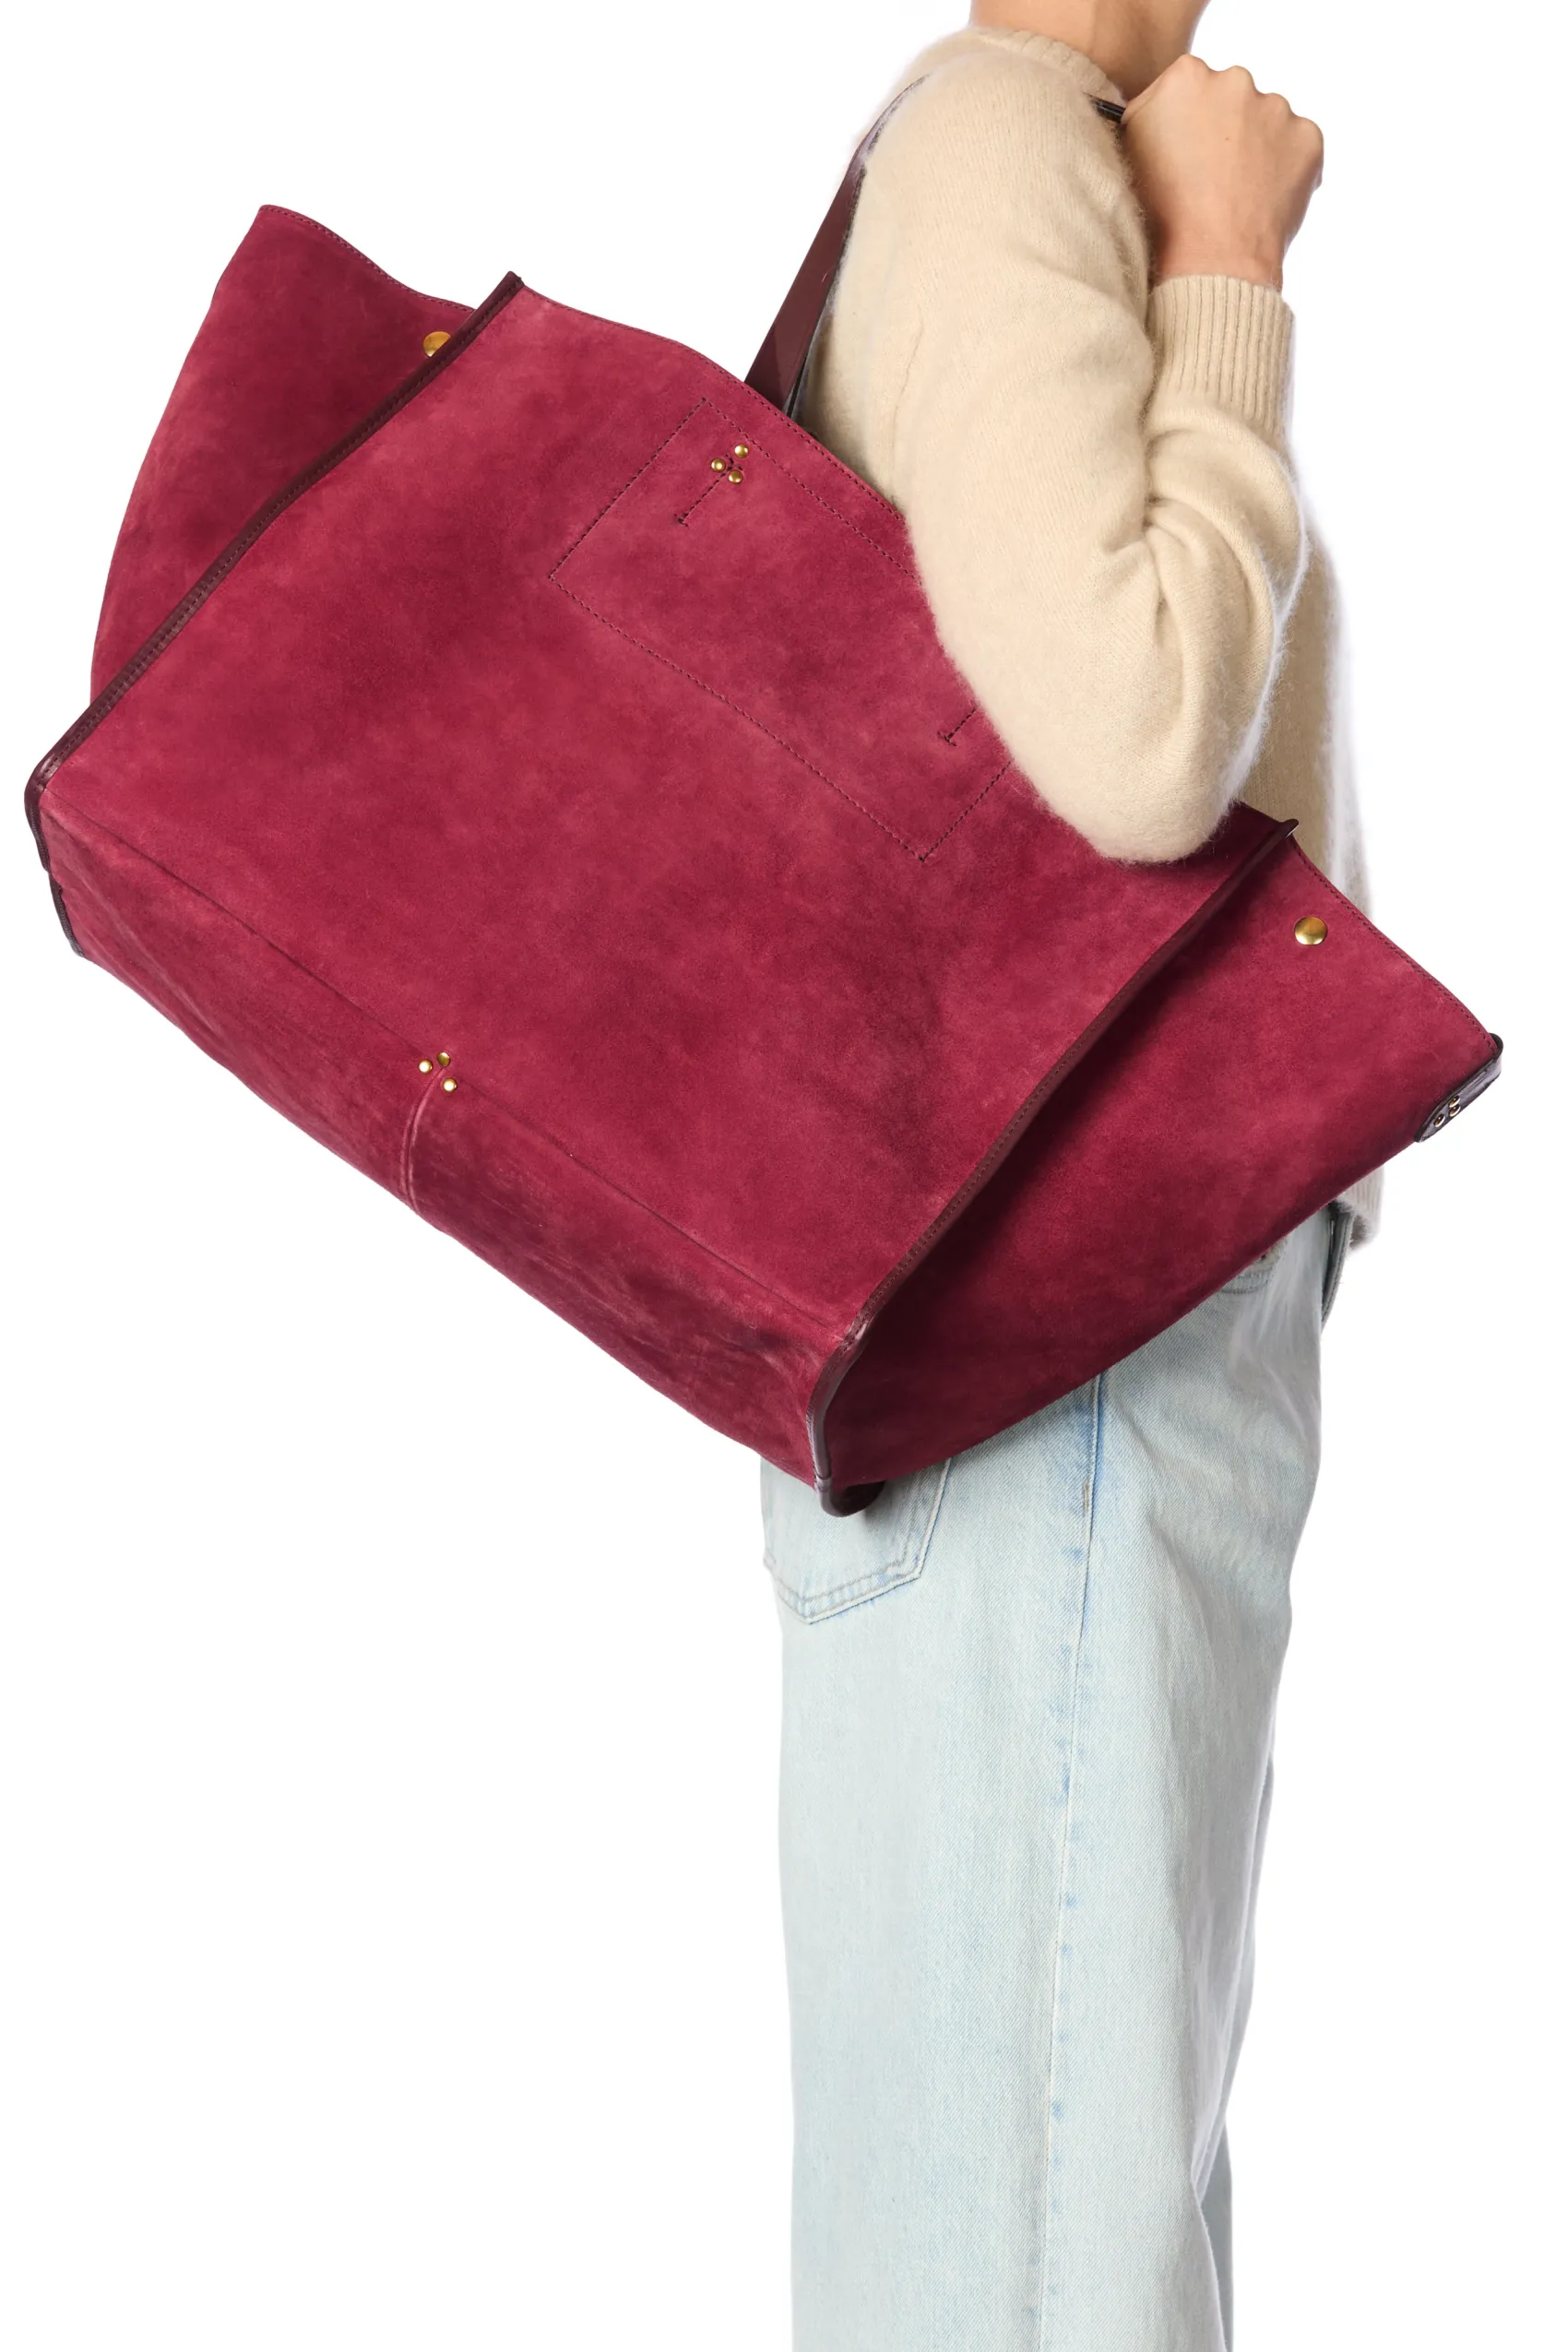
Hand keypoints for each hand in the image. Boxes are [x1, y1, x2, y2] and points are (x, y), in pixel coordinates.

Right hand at [1121, 55, 1323, 291]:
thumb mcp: (1128, 153)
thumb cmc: (1162, 214)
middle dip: (1226, 129)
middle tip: (1212, 178)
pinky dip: (1286, 169)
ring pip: (1267, 122)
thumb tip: (1158, 104)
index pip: (1190, 87)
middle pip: (1231, 99)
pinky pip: (1298, 147)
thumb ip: (1146, 113)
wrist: (1210, 261)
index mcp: (1187, 76)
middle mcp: (1235, 80)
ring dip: (1258, 149)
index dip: (1187, 123)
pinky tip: (1264, 199)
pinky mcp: (1308, 137)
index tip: (1185, 153)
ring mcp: (1277, 107)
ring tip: (1238, 195)